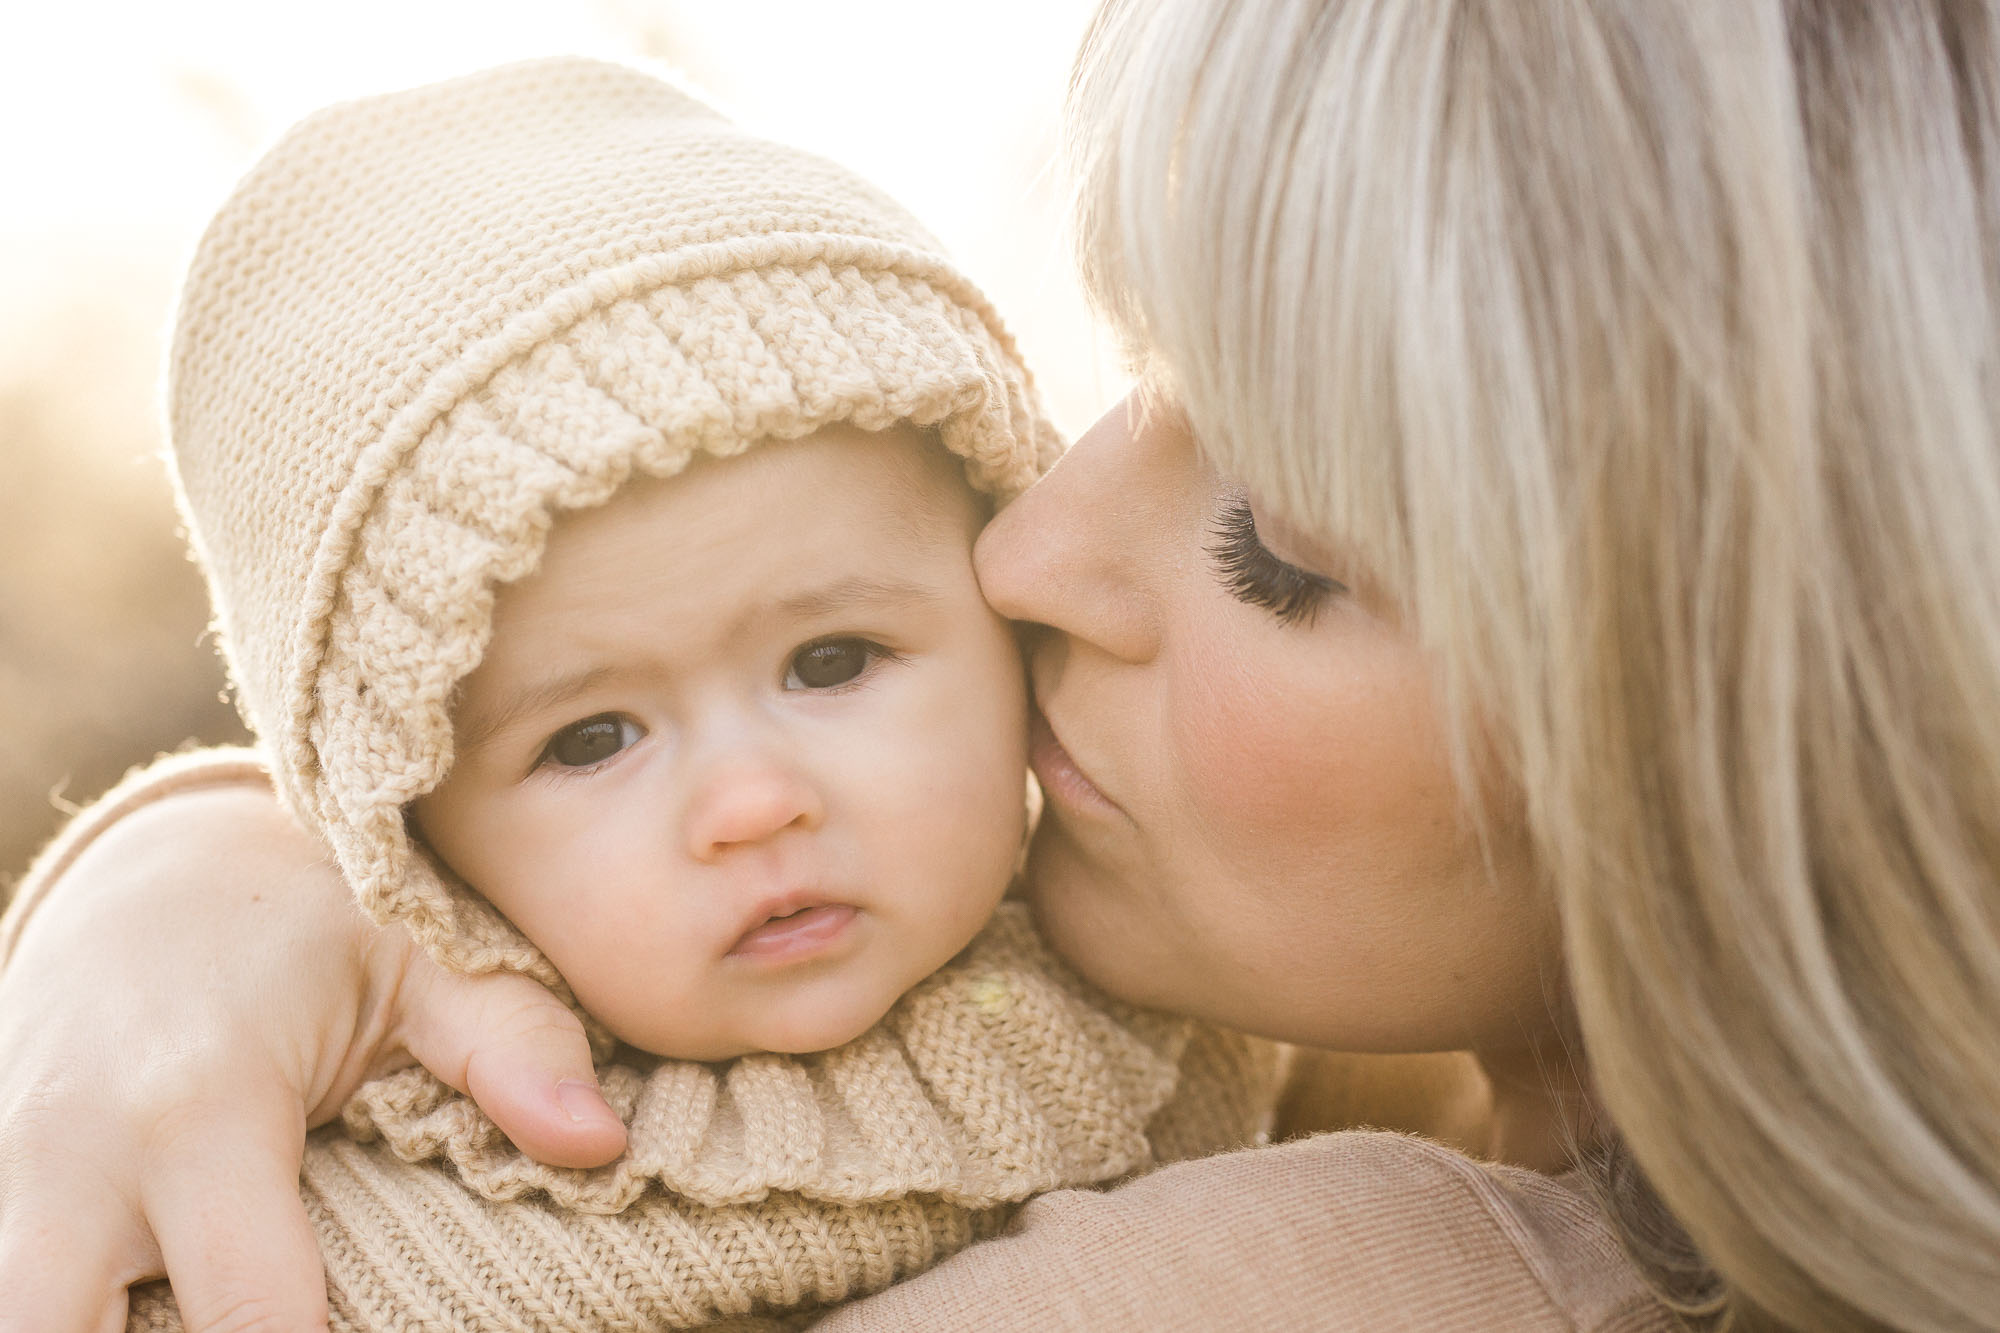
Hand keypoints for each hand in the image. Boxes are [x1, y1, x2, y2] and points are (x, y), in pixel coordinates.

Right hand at [0, 784, 626, 1331]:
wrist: (158, 872)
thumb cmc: (313, 923)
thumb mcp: (423, 959)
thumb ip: (515, 1049)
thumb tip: (599, 1142)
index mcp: (199, 1105)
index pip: (247, 1312)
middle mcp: (73, 1157)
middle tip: (268, 1329)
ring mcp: (7, 1178)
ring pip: (10, 1318)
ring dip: (87, 1330)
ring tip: (195, 1319)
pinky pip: (11, 1290)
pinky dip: (69, 1308)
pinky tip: (154, 1308)